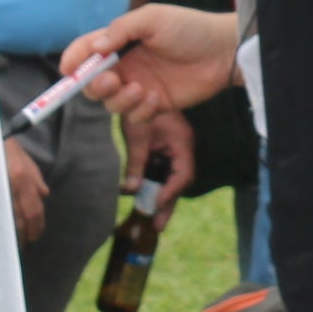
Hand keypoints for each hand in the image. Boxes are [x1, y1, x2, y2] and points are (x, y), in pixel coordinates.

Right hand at [3, 139, 47, 242]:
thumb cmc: (10, 151)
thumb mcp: (28, 163)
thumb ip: (37, 181)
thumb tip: (44, 196)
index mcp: (24, 180)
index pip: (34, 210)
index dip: (36, 226)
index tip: (35, 236)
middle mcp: (13, 186)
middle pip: (22, 217)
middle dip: (25, 233)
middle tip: (25, 243)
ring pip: (8, 217)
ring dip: (13, 232)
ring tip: (13, 242)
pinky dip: (0, 221)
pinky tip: (0, 229)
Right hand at [65, 3, 239, 122]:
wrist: (223, 51)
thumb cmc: (189, 28)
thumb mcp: (152, 18)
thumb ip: (120, 30)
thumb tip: (94, 48)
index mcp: (121, 42)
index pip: (87, 51)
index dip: (73, 60)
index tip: (68, 70)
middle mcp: (126, 65)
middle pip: (93, 84)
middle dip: (95, 86)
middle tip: (113, 80)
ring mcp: (139, 86)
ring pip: (112, 104)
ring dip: (121, 100)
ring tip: (141, 90)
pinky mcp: (155, 105)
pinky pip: (135, 117)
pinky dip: (141, 111)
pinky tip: (158, 98)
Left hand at [124, 109, 197, 230]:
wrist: (138, 86)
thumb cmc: (141, 105)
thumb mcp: (137, 135)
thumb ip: (136, 163)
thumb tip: (130, 190)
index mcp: (182, 143)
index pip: (182, 175)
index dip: (169, 193)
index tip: (154, 206)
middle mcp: (182, 149)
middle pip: (178, 182)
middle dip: (167, 203)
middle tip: (157, 225)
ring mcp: (174, 149)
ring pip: (170, 178)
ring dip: (161, 196)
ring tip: (152, 218)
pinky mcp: (164, 148)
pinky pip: (162, 170)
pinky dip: (155, 184)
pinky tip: (145, 195)